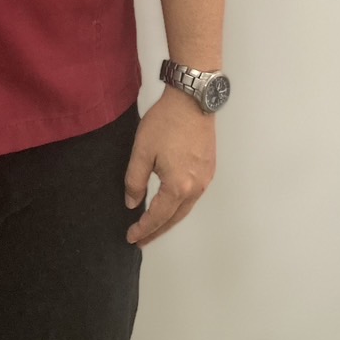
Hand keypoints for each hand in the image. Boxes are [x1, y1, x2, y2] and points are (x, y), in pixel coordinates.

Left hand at [123, 87, 216, 246]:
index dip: (143, 229)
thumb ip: (135, 181)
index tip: (130, 237)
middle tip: (141, 240)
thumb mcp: (142, 151)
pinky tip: (171, 203)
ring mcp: (205, 178)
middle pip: (175, 218)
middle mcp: (196, 187)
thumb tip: (132, 204)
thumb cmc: (165, 123)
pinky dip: (180, 205)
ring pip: (185, 208)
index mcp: (178, 186)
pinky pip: (193, 195)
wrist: (192, 99)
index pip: (158, 216)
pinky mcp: (209, 168)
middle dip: (157, 231)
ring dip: (169, 219)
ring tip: (154, 226)